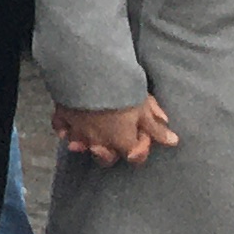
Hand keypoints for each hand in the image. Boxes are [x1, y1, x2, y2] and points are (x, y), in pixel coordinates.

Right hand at [56, 96, 180, 167]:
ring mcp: (78, 131)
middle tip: (117, 140)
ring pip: (81, 147)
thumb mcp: (144, 108)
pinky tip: (69, 128)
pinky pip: (61, 130)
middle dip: (113, 153)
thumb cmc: (120, 92)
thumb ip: (156, 128)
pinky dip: (64, 130)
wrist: (88, 74)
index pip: (135, 158)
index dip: (142, 148)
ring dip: (87, 144)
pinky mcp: (62, 117)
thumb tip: (172, 141)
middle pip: (106, 159)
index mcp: (121, 142)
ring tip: (92, 137)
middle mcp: (99, 142)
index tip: (144, 134)